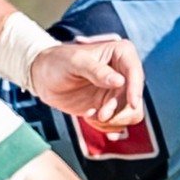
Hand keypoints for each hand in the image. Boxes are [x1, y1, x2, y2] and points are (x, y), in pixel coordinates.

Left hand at [29, 34, 144, 130]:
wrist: (43, 77)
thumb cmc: (57, 61)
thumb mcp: (75, 62)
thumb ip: (97, 71)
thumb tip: (120, 81)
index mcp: (120, 53)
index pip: (135, 72)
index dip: (136, 89)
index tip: (131, 104)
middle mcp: (124, 72)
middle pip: (135, 98)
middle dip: (118, 110)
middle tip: (100, 115)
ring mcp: (118, 91)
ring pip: (130, 113)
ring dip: (112, 120)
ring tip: (90, 116)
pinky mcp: (110, 106)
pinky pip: (119, 123)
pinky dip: (106, 126)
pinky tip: (90, 118)